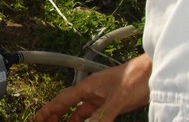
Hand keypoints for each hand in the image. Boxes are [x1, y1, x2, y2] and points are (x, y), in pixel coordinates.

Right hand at [35, 54, 150, 121]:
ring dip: (70, 120)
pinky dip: (86, 121)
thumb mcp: (118, 98)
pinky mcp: (111, 103)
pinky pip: (93, 114)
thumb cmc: (136, 77)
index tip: (36, 118)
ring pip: (79, 111)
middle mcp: (90, 92)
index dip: (48, 110)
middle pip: (67, 105)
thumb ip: (104, 114)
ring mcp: (100, 97)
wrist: (152, 72)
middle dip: (55, 115)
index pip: (62, 100)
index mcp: (87, 87)